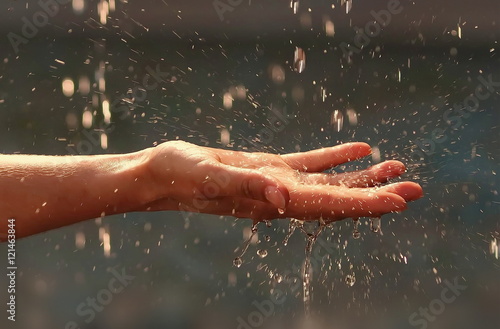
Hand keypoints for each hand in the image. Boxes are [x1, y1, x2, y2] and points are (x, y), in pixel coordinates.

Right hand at [142, 141, 422, 221]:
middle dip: (377, 194)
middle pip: (338, 199)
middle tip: (416, 189)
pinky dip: (336, 158)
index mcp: (273, 202)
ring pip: (329, 182)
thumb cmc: (183, 176)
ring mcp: (278, 183)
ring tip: (396, 167)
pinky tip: (358, 148)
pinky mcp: (270, 167)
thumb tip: (284, 198)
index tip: (399, 201)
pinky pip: (310, 163)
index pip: (327, 206)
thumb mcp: (213, 178)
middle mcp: (282, 197)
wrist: (166, 174)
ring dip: (363, 177)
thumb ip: (248, 186)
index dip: (364, 204)